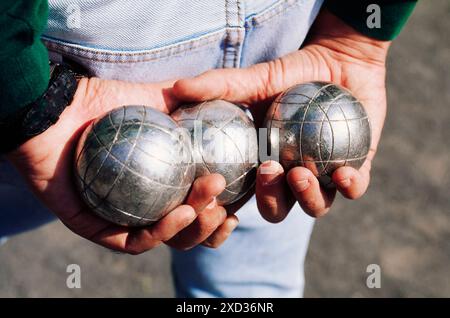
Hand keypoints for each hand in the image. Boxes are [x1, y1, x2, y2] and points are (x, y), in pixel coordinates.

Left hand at [8, 77, 236, 252]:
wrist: (56, 106)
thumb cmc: (103, 101)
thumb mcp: (156, 97)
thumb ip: (188, 104)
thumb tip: (225, 102)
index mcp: (158, 185)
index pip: (196, 207)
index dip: (220, 212)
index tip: (236, 201)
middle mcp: (141, 205)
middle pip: (184, 230)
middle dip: (211, 224)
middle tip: (224, 207)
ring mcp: (118, 218)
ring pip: (162, 239)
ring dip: (192, 230)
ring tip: (208, 209)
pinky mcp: (93, 227)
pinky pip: (128, 242)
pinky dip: (158, 233)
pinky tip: (181, 213)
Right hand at [172, 9, 389, 219]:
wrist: (339, 59)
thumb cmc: (293, 72)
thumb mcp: (255, 78)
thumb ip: (219, 84)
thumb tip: (176, 88)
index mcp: (264, 166)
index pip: (243, 196)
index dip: (230, 207)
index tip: (219, 190)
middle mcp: (291, 177)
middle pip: (278, 209)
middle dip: (272, 201)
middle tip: (268, 170)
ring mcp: (324, 176)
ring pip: (316, 206)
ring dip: (308, 198)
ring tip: (300, 173)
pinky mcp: (356, 169)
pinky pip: (354, 189)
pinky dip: (350, 186)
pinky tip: (342, 173)